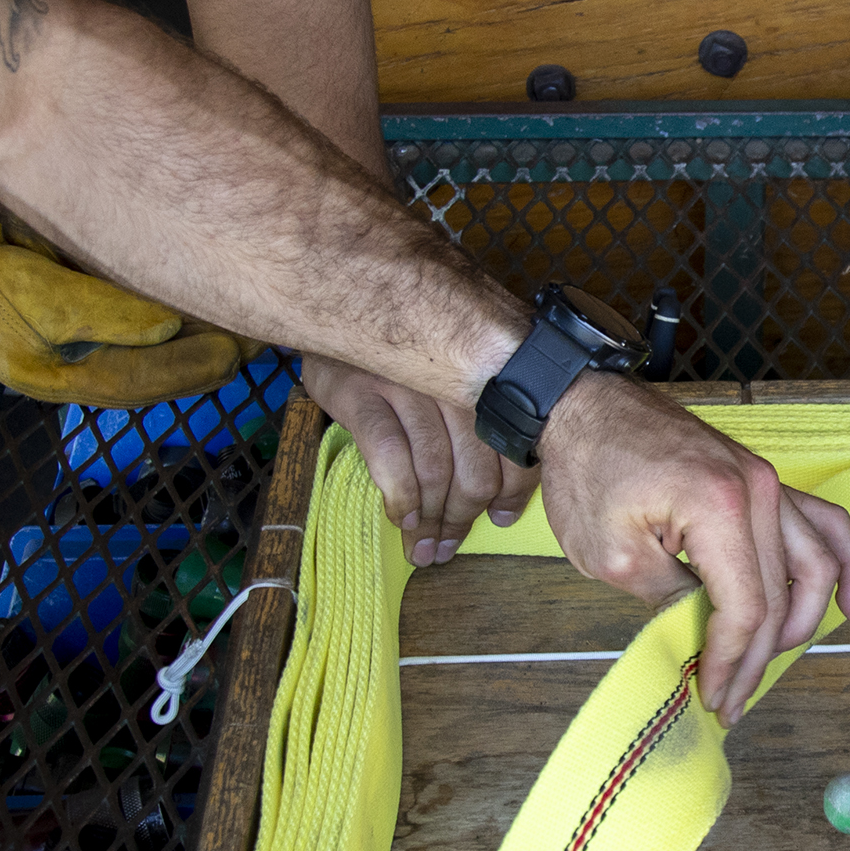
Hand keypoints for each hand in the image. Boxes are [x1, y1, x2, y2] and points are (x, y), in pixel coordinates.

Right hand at [306, 354, 535, 566]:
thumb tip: (500, 493)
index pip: (512, 446)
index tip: (500, 521)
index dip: (511, 493)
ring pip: (433, 466)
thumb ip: (477, 414)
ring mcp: (404, 383)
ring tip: (422, 549)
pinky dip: (400, 492)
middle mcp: (450, 380)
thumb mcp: (449, 371)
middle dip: (462, 518)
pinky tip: (402, 516)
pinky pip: (388, 452)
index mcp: (484, 377)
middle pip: (473, 467)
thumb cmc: (401, 351)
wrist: (337, 301)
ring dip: (430, 520)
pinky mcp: (358, 390)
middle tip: (445, 549)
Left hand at [534, 374, 849, 719]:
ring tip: (782, 659)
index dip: (734, 660)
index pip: (747, 607)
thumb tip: (709, 636)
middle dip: (760, 657)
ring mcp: (767, 481)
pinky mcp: (763, 479)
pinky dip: (845, 562)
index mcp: (720, 508)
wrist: (582, 405)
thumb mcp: (613, 555)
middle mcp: (758, 491)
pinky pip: (823, 522)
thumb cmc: (588, 471)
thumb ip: (672, 600)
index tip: (714, 695)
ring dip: (807, 620)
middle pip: (781, 595)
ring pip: (818, 561)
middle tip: (734, 698)